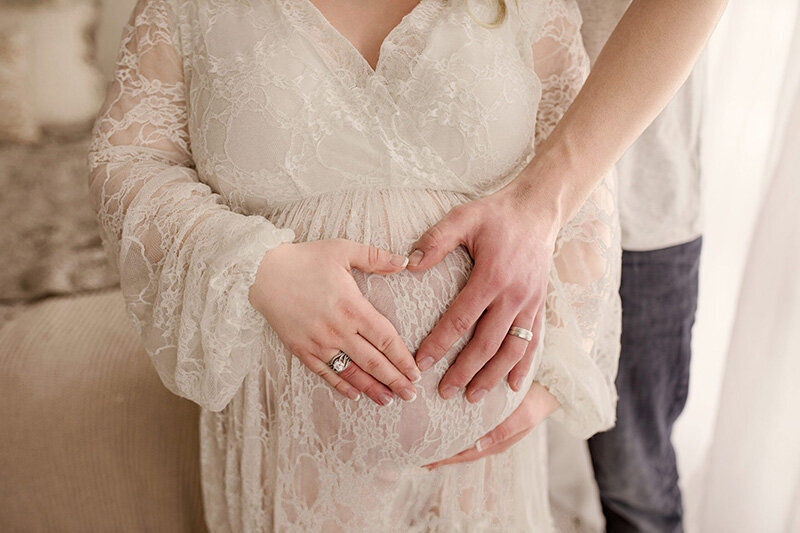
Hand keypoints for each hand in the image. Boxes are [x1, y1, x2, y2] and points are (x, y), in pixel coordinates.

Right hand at [248, 238, 420, 405]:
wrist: (261, 272)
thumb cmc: (304, 259)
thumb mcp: (343, 249)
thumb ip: (376, 257)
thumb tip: (406, 261)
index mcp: (353, 307)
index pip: (386, 339)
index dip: (403, 359)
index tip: (416, 372)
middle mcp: (338, 330)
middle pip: (374, 362)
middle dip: (395, 380)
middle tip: (411, 394)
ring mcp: (319, 342)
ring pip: (351, 372)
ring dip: (372, 389)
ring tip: (389, 401)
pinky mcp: (301, 349)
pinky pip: (325, 373)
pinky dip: (341, 386)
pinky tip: (355, 395)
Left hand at [405, 179, 558, 401]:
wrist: (537, 211)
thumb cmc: (495, 215)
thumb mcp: (463, 217)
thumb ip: (436, 240)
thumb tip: (410, 264)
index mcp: (492, 277)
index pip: (460, 319)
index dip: (439, 344)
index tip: (420, 363)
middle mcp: (514, 295)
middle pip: (486, 344)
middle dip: (464, 371)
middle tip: (444, 392)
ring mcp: (530, 303)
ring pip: (511, 350)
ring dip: (492, 377)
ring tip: (474, 397)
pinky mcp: (539, 306)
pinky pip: (533, 342)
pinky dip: (523, 366)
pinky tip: (513, 386)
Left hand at [422, 382, 559, 468]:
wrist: (548, 387)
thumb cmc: (534, 402)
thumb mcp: (522, 417)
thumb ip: (501, 431)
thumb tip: (477, 445)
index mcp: (497, 442)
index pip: (466, 455)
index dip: (446, 459)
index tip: (427, 462)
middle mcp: (491, 438)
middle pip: (462, 450)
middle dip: (442, 453)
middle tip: (419, 455)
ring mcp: (490, 428)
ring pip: (464, 439)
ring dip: (447, 442)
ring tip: (426, 442)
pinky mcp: (489, 415)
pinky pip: (468, 426)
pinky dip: (455, 427)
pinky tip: (443, 421)